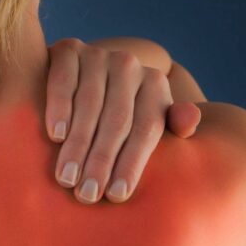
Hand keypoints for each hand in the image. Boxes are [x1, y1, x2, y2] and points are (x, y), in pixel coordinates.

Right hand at [44, 38, 201, 203]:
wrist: (82, 76)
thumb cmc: (121, 113)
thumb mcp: (149, 119)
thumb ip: (172, 124)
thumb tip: (190, 122)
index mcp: (155, 85)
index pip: (145, 129)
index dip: (132, 163)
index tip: (117, 196)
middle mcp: (129, 65)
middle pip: (117, 119)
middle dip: (101, 160)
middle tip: (87, 195)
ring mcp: (97, 55)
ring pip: (89, 104)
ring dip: (77, 144)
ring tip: (67, 178)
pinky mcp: (68, 50)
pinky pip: (63, 81)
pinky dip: (58, 108)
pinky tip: (55, 136)